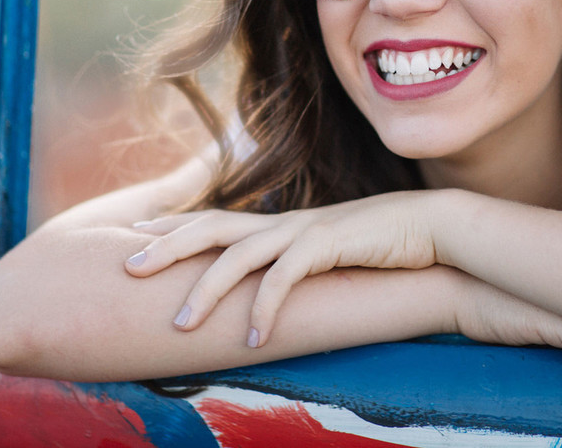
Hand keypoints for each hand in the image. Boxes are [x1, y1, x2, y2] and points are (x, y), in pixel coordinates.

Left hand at [125, 191, 444, 341]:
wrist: (434, 227)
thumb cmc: (383, 246)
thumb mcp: (330, 255)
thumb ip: (299, 265)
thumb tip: (275, 290)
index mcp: (280, 224)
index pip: (215, 222)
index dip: (174, 229)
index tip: (134, 240)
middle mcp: (283, 222)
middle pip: (210, 227)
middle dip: (166, 247)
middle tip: (126, 268)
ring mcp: (303, 230)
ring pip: (237, 254)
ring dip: (204, 290)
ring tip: (179, 325)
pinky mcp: (328, 243)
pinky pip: (284, 278)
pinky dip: (264, 309)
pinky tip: (252, 340)